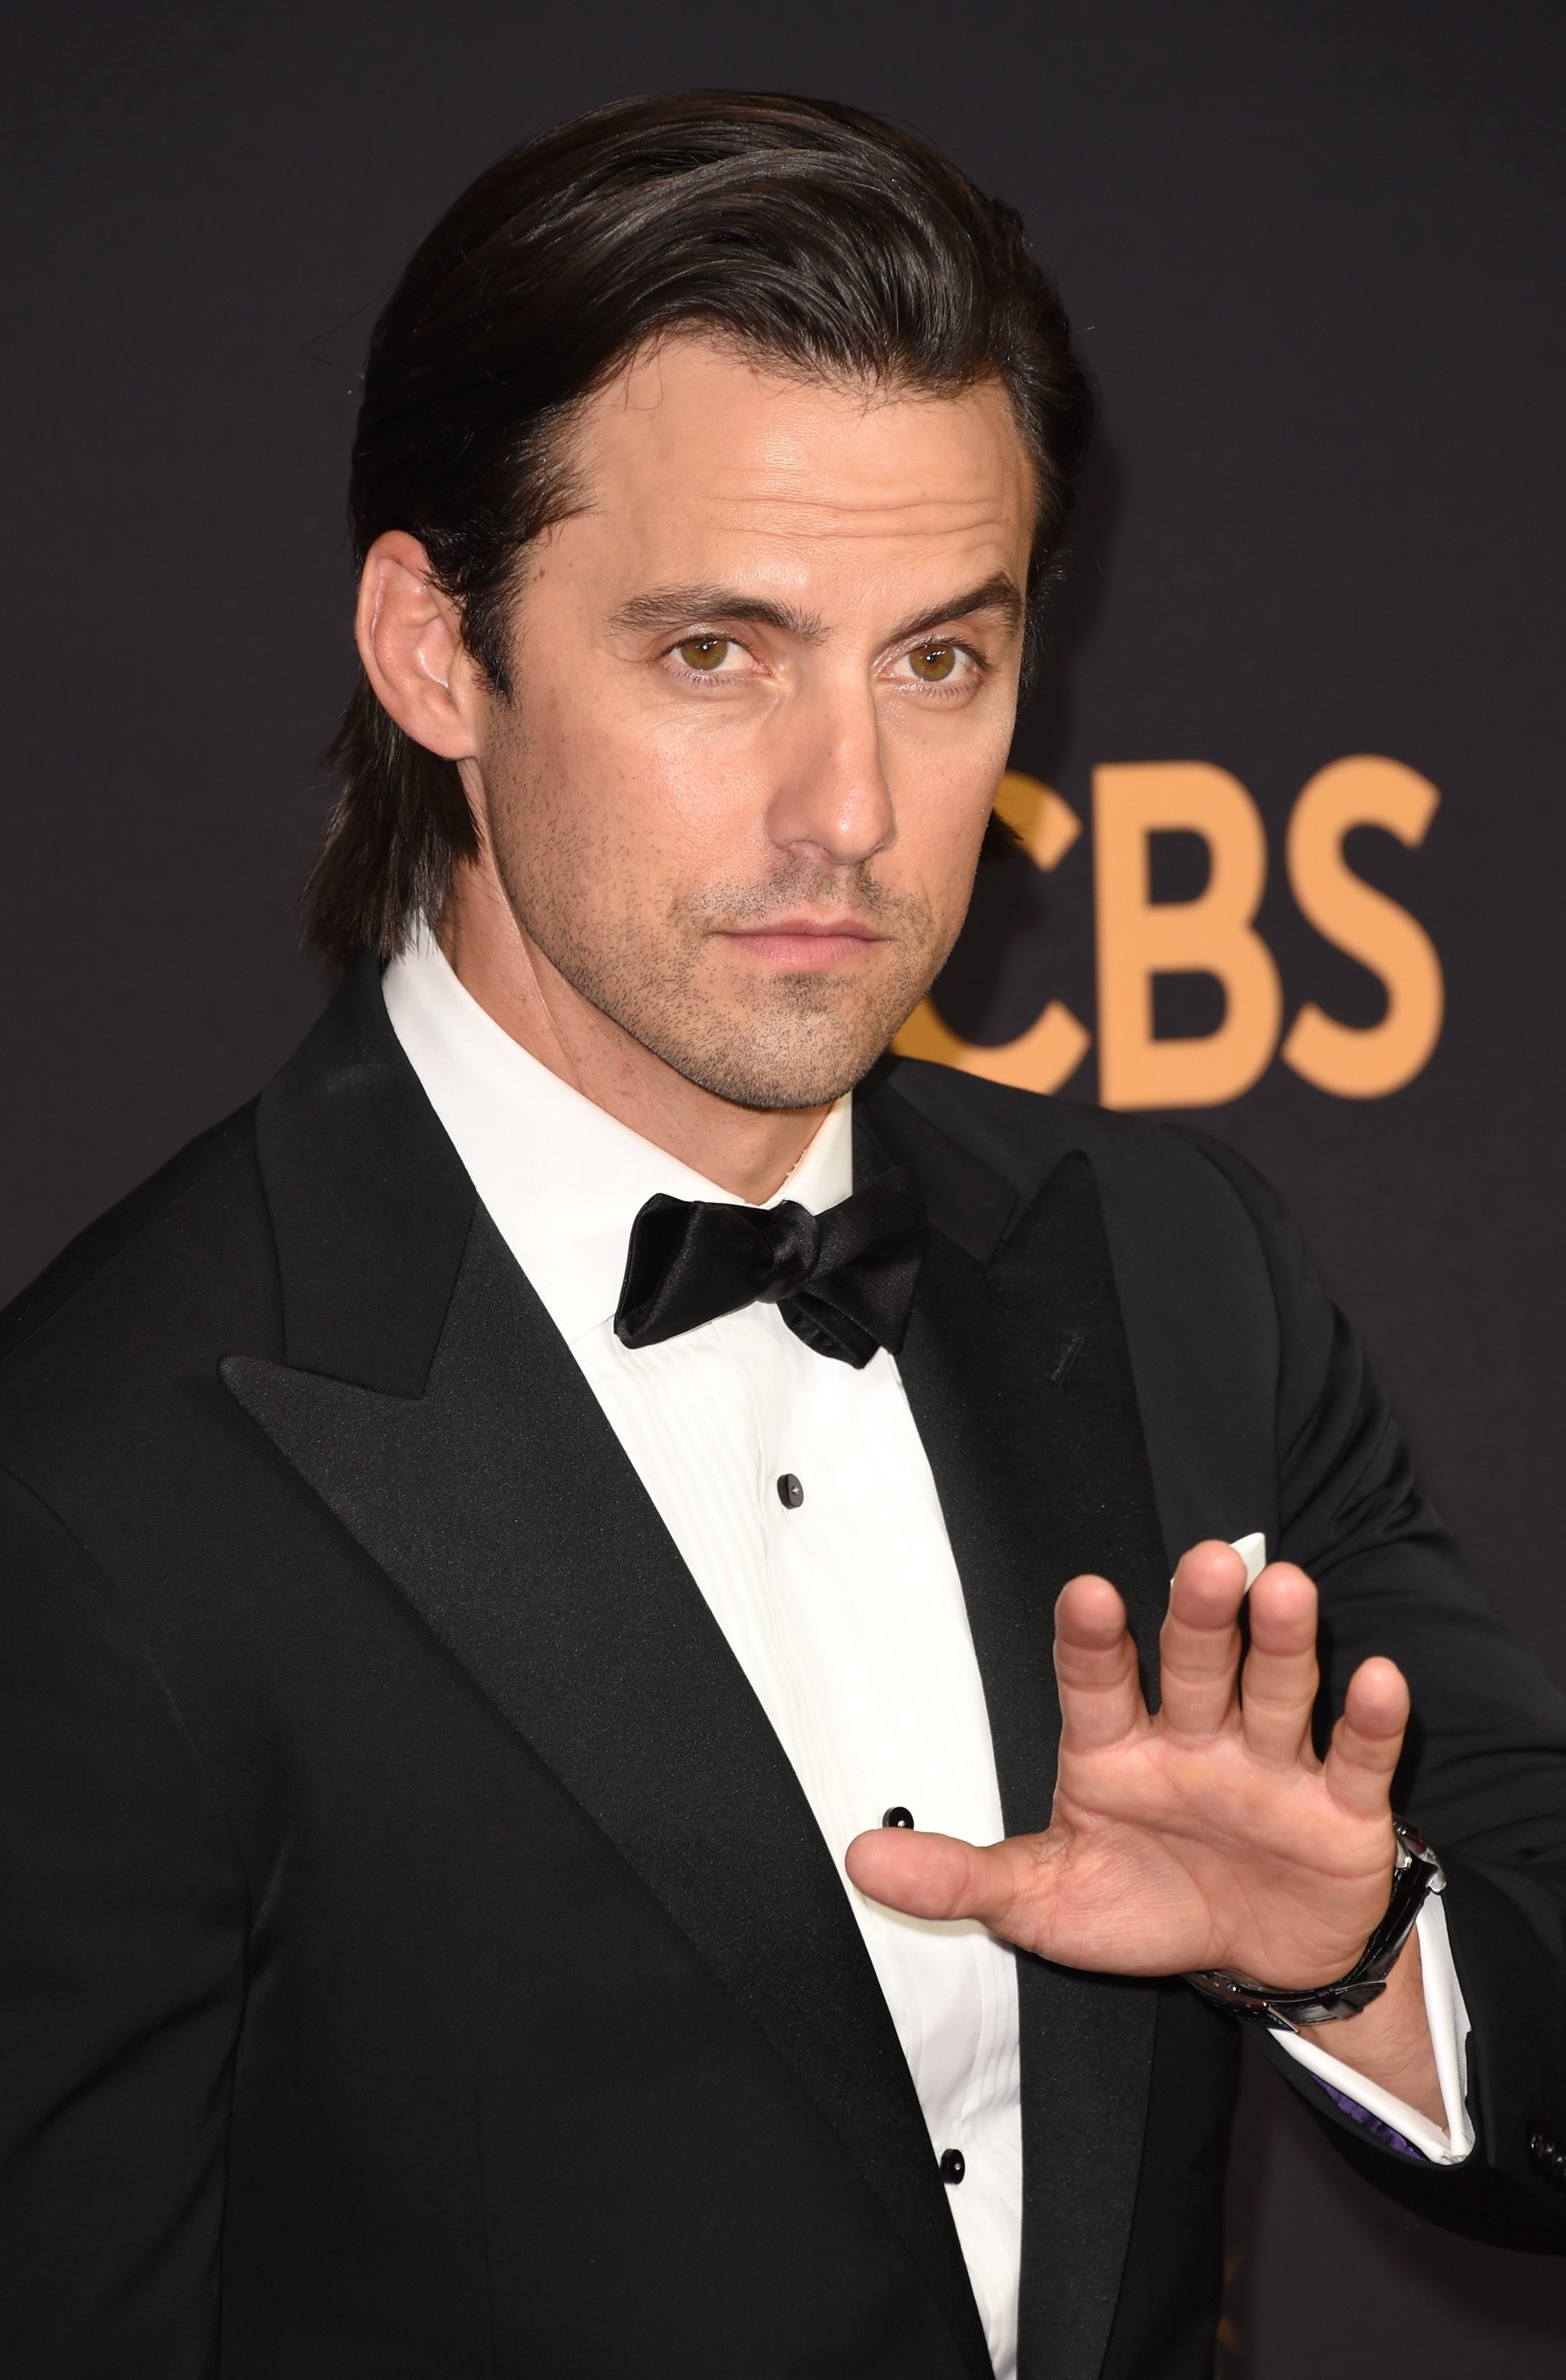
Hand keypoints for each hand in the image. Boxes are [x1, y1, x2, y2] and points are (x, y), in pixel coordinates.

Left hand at [846, 1540, 1407, 1988]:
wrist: (1255, 1961)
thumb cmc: (1146, 1904)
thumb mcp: (1043, 1901)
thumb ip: (958, 1877)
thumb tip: (862, 1857)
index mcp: (1115, 1747)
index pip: (1097, 1679)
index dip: (1093, 1638)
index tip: (1087, 1594)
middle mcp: (1194, 1736)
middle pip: (1196, 1663)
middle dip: (1200, 1614)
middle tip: (1208, 1562)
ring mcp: (1269, 1765)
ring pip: (1278, 1689)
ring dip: (1283, 1642)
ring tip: (1286, 1590)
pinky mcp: (1337, 1807)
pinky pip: (1354, 1757)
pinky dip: (1367, 1720)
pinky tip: (1374, 1677)